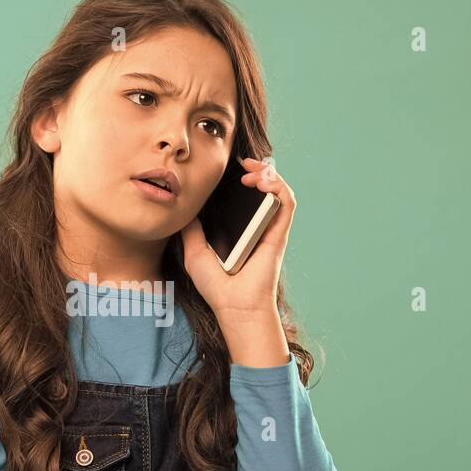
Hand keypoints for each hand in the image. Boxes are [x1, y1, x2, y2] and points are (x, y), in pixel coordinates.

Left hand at [178, 156, 296, 318]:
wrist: (233, 306)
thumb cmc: (216, 285)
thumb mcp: (194, 251)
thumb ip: (191, 229)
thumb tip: (184, 207)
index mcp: (240, 229)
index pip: (245, 196)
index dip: (242, 177)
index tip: (229, 168)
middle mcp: (257, 226)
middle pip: (264, 188)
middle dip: (257, 168)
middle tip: (242, 164)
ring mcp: (269, 228)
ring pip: (279, 190)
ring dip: (268, 173)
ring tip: (252, 170)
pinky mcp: (279, 233)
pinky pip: (287, 202)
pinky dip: (279, 185)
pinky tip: (262, 180)